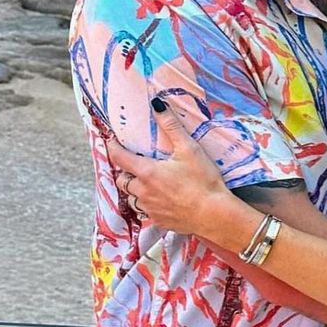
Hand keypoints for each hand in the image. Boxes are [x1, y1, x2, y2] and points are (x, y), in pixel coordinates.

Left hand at [106, 97, 227, 234]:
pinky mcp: (160, 221)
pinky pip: (146, 212)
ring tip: (147, 183)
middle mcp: (143, 192)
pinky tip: (162, 200)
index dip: (112, 147)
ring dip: (135, 190)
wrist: (214, 215)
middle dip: (125, 172)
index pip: (119, 157)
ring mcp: (150, 209)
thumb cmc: (203, 181)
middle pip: (122, 180)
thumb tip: (157, 105)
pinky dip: (149, 204)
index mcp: (147, 172)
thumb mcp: (189, 149)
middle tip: (134, 164)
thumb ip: (171, 126)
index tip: (112, 141)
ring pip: (132, 198)